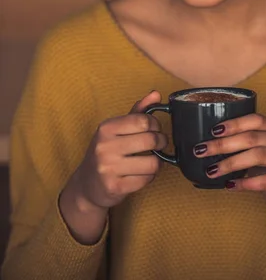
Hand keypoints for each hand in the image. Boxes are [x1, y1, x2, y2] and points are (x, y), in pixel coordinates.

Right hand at [70, 90, 166, 210]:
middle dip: (161, 142)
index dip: (156, 124)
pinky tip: (141, 174)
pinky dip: (149, 176)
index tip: (155, 129)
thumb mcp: (117, 129)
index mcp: (106, 128)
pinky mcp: (115, 187)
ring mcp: (109, 168)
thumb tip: (156, 94)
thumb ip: (138, 111)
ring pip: (152, 162)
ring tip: (150, 160)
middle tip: (159, 144)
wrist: (86, 185)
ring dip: (156, 162)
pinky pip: (147, 179)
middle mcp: (105, 147)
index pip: (143, 120)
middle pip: (151, 140)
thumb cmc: (106, 152)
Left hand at [194, 113, 265, 223]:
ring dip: (231, 163)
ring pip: (258, 156)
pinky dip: (245, 183)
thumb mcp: (258, 156)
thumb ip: (242, 147)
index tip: (213, 130)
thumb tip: (207, 145)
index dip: (234, 123)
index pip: (255, 120)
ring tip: (212, 171)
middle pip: (252, 138)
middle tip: (202, 151)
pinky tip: (230, 186)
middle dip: (224, 144)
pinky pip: (265, 181)